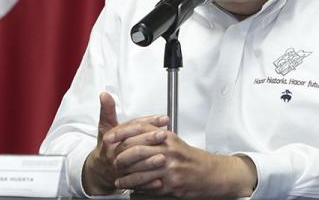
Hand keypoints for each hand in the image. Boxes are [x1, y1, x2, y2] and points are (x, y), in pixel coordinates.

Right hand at [81, 92, 168, 194]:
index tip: (163, 118)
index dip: (147, 122)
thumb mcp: (105, 126)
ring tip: (163, 157)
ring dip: (149, 163)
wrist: (98, 169)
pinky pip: (136, 184)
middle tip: (163, 135)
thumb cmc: (106, 146)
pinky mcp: (124, 182)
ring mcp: (119, 169)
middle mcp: (114, 154)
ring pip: (134, 166)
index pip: (130, 128)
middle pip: (131, 146)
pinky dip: (148, 183)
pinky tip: (160, 180)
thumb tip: (104, 94)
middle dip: (148, 140)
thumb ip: (107, 110)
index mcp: (110, 139)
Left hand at [111, 129, 257, 198]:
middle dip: (120, 156)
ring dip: (126, 177)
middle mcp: (167, 149)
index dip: (121, 133)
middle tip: (111, 161)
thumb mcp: (173, 142)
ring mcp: (169, 167)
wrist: (210, 173)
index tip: (109, 137)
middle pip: (136, 150)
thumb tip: (135, 133)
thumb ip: (155, 136)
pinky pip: (149, 186)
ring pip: (140, 171)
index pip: (139, 129)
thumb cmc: (190, 158)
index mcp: (166, 136)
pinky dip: (138, 188)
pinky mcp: (171, 183)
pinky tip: (131, 189)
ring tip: (117, 181)